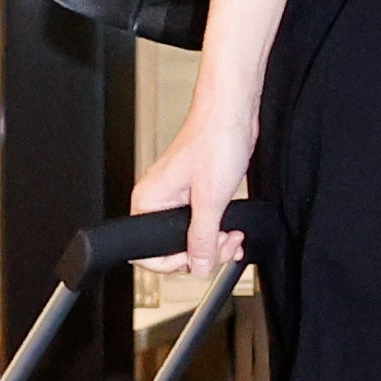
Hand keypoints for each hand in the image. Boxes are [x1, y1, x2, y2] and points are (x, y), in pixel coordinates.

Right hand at [133, 79, 258, 273]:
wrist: (232, 114)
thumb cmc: (215, 140)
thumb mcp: (210, 200)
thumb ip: (202, 238)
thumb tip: (198, 266)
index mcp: (149, 201)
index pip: (148, 253)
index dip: (176, 263)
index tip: (200, 259)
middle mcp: (159, 201)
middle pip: (172, 248)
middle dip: (203, 252)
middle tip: (223, 245)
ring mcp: (177, 198)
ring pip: (190, 238)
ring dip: (214, 243)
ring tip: (232, 237)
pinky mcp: (195, 194)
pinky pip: (202, 224)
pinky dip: (217, 232)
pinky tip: (232, 232)